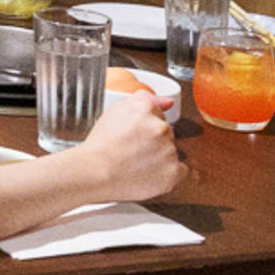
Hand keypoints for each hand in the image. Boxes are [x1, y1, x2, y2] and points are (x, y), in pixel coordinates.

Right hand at [71, 91, 184, 207]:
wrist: (95, 173)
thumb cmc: (101, 146)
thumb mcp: (115, 112)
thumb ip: (144, 100)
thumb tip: (168, 102)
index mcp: (145, 108)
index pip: (157, 113)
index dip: (144, 126)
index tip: (133, 134)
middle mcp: (160, 127)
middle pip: (165, 132)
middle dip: (153, 140)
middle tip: (132, 149)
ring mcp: (169, 151)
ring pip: (171, 151)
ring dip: (159, 156)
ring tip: (136, 163)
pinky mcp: (173, 172)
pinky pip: (179, 171)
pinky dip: (167, 173)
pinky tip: (149, 174)